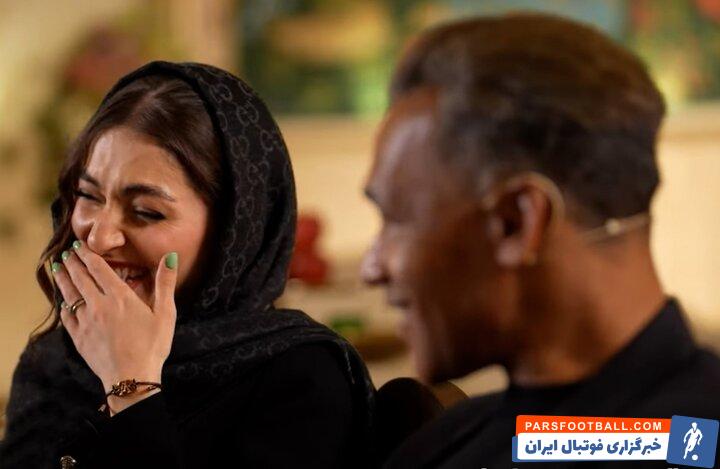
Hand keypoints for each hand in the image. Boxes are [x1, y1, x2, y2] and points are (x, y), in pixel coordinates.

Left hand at [52, 241, 177, 411]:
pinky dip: (63, 304)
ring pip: (70, 294)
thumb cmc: (153, 345)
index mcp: (120, 297)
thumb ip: (165, 283)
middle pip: (81, 278)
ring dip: (63, 279)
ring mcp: (86, 322)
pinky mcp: (79, 338)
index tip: (79, 245)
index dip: (87, 255)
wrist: (132, 378)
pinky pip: (66, 316)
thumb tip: (170, 256)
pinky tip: (62, 300)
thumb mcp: (165, 313)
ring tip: (57, 267)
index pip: (98, 269)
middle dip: (73, 263)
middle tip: (67, 252)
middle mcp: (99, 306)